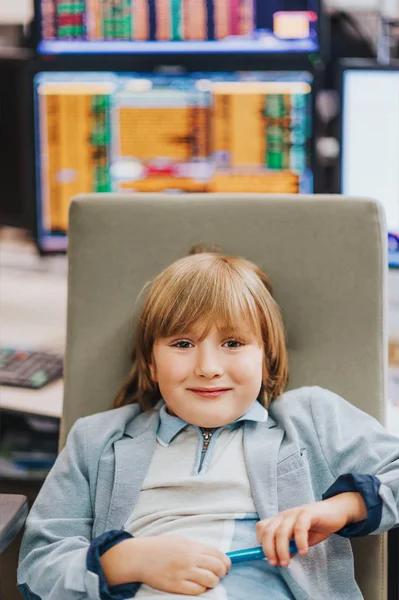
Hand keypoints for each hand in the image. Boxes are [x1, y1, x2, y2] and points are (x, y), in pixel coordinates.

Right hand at [101, 535, 230, 594]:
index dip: (226, 562)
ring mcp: (183, 572)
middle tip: (218, 575)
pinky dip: (201, 589)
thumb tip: (215, 556)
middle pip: (217, 568)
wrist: (140, 556)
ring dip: (212, 582)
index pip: (218, 554)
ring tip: (207, 581)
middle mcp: (190, 558)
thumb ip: (197, 548)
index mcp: (192, 546)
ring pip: (210, 580)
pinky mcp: (176, 586)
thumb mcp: (181, 541)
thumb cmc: (160, 547)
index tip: (226, 566)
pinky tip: (196, 586)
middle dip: (221, 573)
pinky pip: (197, 591)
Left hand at [256, 493, 366, 567]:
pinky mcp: (307, 513)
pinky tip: (303, 552)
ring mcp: (294, 513)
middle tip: (276, 564)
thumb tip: (280, 560)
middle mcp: (284, 515)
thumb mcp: (299, 539)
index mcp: (279, 520)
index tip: (270, 558)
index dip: (261, 543)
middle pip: (268, 531)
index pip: (262, 528)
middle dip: (269, 550)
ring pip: (281, 531)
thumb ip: (290, 547)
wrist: (334, 512)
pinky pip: (299, 527)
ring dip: (282, 550)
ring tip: (287, 563)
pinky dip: (299, 541)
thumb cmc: (314, 527)